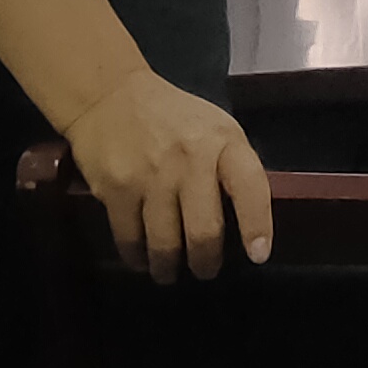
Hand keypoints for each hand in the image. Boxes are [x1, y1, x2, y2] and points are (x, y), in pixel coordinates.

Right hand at [61, 69, 273, 281]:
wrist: (109, 95)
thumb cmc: (172, 117)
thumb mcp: (215, 128)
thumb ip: (231, 168)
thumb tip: (247, 221)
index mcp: (223, 142)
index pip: (251, 187)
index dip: (257, 225)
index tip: (258, 255)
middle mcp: (190, 159)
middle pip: (204, 231)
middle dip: (206, 262)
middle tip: (205, 271)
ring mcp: (151, 176)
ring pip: (165, 244)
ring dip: (168, 268)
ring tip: (169, 272)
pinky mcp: (116, 189)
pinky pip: (130, 239)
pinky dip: (137, 257)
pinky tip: (141, 259)